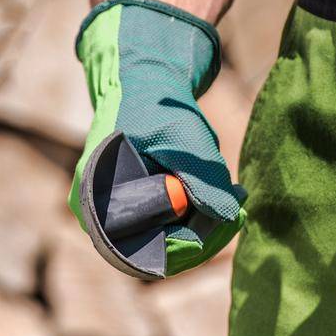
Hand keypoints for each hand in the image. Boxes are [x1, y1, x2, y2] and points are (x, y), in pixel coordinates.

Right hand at [71, 0, 245, 275]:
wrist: (142, 84)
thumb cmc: (154, 107)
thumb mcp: (181, 138)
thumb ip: (202, 179)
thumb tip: (229, 217)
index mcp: (94, 199)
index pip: (142, 250)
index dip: (190, 244)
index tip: (231, 220)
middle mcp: (97, 217)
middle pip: (156, 251)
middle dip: (205, 232)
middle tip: (241, 206)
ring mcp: (115, 217)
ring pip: (168, 242)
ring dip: (206, 223)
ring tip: (236, 193)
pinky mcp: (136, 212)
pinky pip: (170, 229)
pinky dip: (200, 215)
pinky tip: (225, 193)